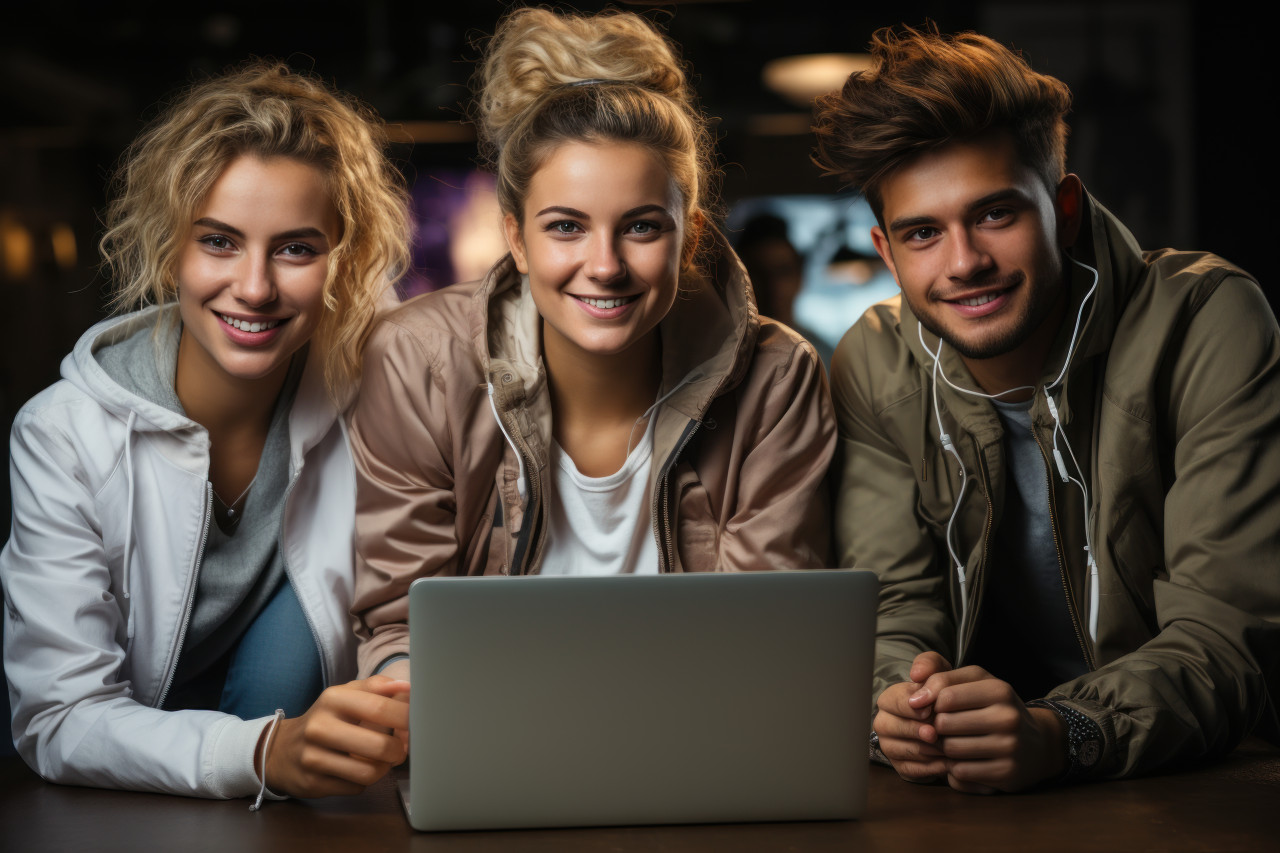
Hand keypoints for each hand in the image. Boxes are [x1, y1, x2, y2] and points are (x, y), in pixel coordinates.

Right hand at [260, 675, 410, 797]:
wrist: (280, 750)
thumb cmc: (326, 719)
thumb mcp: (346, 695)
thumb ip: (377, 687)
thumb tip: (407, 687)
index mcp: (333, 699)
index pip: (380, 708)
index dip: (407, 719)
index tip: (418, 724)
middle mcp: (320, 726)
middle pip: (380, 746)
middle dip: (399, 750)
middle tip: (401, 749)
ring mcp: (313, 757)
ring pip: (369, 772)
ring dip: (383, 769)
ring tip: (381, 760)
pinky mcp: (312, 783)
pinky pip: (355, 788)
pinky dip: (364, 781)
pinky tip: (357, 770)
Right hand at [873, 652, 952, 782]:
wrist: (955, 722)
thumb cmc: (943, 696)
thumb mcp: (940, 672)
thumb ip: (929, 664)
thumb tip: (916, 673)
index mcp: (890, 699)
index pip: (891, 702)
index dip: (908, 707)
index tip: (928, 710)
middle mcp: (884, 722)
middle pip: (889, 727)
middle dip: (913, 731)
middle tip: (934, 733)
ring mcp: (890, 745)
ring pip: (898, 750)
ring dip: (922, 750)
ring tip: (944, 748)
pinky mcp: (901, 766)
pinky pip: (909, 770)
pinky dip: (928, 768)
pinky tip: (946, 763)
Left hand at [915, 667, 1066, 793]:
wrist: (1036, 745)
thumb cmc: (994, 708)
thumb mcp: (974, 681)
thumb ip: (940, 674)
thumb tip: (913, 683)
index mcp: (999, 690)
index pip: (945, 695)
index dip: (931, 703)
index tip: (933, 707)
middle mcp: (1008, 717)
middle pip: (944, 724)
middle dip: (937, 726)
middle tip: (944, 727)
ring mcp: (1010, 747)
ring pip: (950, 749)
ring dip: (944, 748)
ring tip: (953, 742)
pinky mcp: (1006, 773)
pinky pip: (960, 773)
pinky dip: (955, 768)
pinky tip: (965, 760)